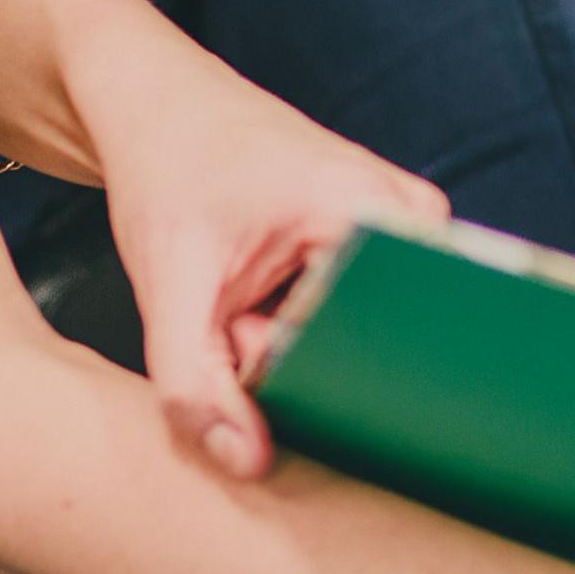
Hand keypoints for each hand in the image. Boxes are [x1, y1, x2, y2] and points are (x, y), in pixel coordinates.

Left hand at [77, 41, 448, 478]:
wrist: (161, 106)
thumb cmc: (169, 175)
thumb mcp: (169, 287)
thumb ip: (195, 386)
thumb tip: (250, 467)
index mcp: (376, 212)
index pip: (384, 343)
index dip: (312, 381)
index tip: (250, 356)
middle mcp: (413, 215)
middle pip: (375, 343)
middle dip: (297, 357)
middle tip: (235, 315)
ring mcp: (408, 222)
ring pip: (361, 334)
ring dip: (294, 340)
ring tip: (245, 298)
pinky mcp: (390, 233)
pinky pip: (357, 312)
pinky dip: (302, 319)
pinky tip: (263, 291)